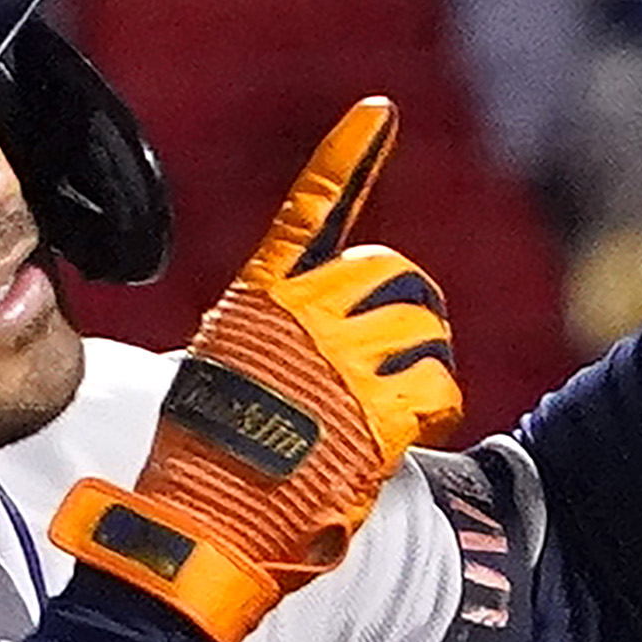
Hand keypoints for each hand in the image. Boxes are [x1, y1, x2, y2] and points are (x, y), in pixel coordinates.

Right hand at [51, 98, 461, 641]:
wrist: (202, 526)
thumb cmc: (204, 466)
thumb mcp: (220, 375)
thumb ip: (271, 343)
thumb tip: (313, 351)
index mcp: (260, 297)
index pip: (312, 211)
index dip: (348, 158)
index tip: (377, 114)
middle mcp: (306, 314)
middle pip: (398, 277)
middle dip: (408, 317)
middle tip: (393, 365)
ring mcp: (346, 358)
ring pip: (427, 329)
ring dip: (424, 366)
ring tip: (395, 409)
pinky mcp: (380, 408)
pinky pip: (438, 386)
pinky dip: (434, 409)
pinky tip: (407, 433)